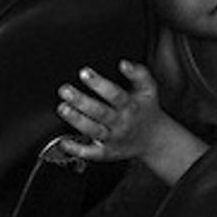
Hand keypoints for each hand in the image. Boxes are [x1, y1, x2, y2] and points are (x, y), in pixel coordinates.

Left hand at [53, 60, 167, 163]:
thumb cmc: (146, 110)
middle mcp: (121, 123)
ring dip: (76, 120)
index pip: (115, 94)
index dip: (99, 84)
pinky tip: (63, 141)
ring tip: (63, 108)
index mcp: (131, 106)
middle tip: (65, 90)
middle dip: (81, 101)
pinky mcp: (106, 152)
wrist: (154, 139)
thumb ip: (138, 73)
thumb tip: (124, 63)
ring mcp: (113, 139)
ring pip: (93, 131)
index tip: (84, 73)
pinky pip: (90, 153)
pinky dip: (76, 149)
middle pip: (100, 112)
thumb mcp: (149, 89)